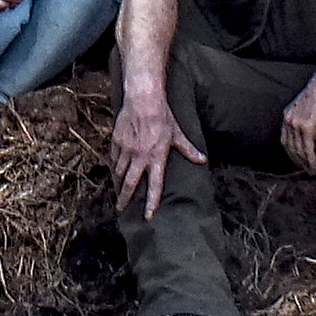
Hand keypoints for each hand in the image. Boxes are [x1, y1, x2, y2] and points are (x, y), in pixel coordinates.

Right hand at [110, 86, 202, 219]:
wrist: (143, 99)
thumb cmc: (162, 116)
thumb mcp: (177, 134)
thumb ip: (188, 149)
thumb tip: (202, 159)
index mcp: (156, 158)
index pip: (154, 186)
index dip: (151, 203)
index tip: (147, 216)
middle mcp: (140, 157)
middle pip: (129, 184)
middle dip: (124, 198)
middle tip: (121, 209)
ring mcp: (126, 150)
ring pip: (119, 173)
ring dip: (117, 184)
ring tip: (117, 192)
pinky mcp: (117, 141)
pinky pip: (113, 159)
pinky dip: (113, 168)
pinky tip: (113, 172)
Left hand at [279, 61, 315, 173]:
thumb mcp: (315, 114)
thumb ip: (315, 132)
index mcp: (288, 116)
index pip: (286, 141)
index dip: (293, 154)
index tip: (302, 162)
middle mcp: (289, 121)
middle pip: (290, 148)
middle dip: (300, 162)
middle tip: (309, 171)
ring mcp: (296, 125)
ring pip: (299, 151)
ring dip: (308, 164)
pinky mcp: (307, 128)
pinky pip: (308, 150)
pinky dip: (312, 161)